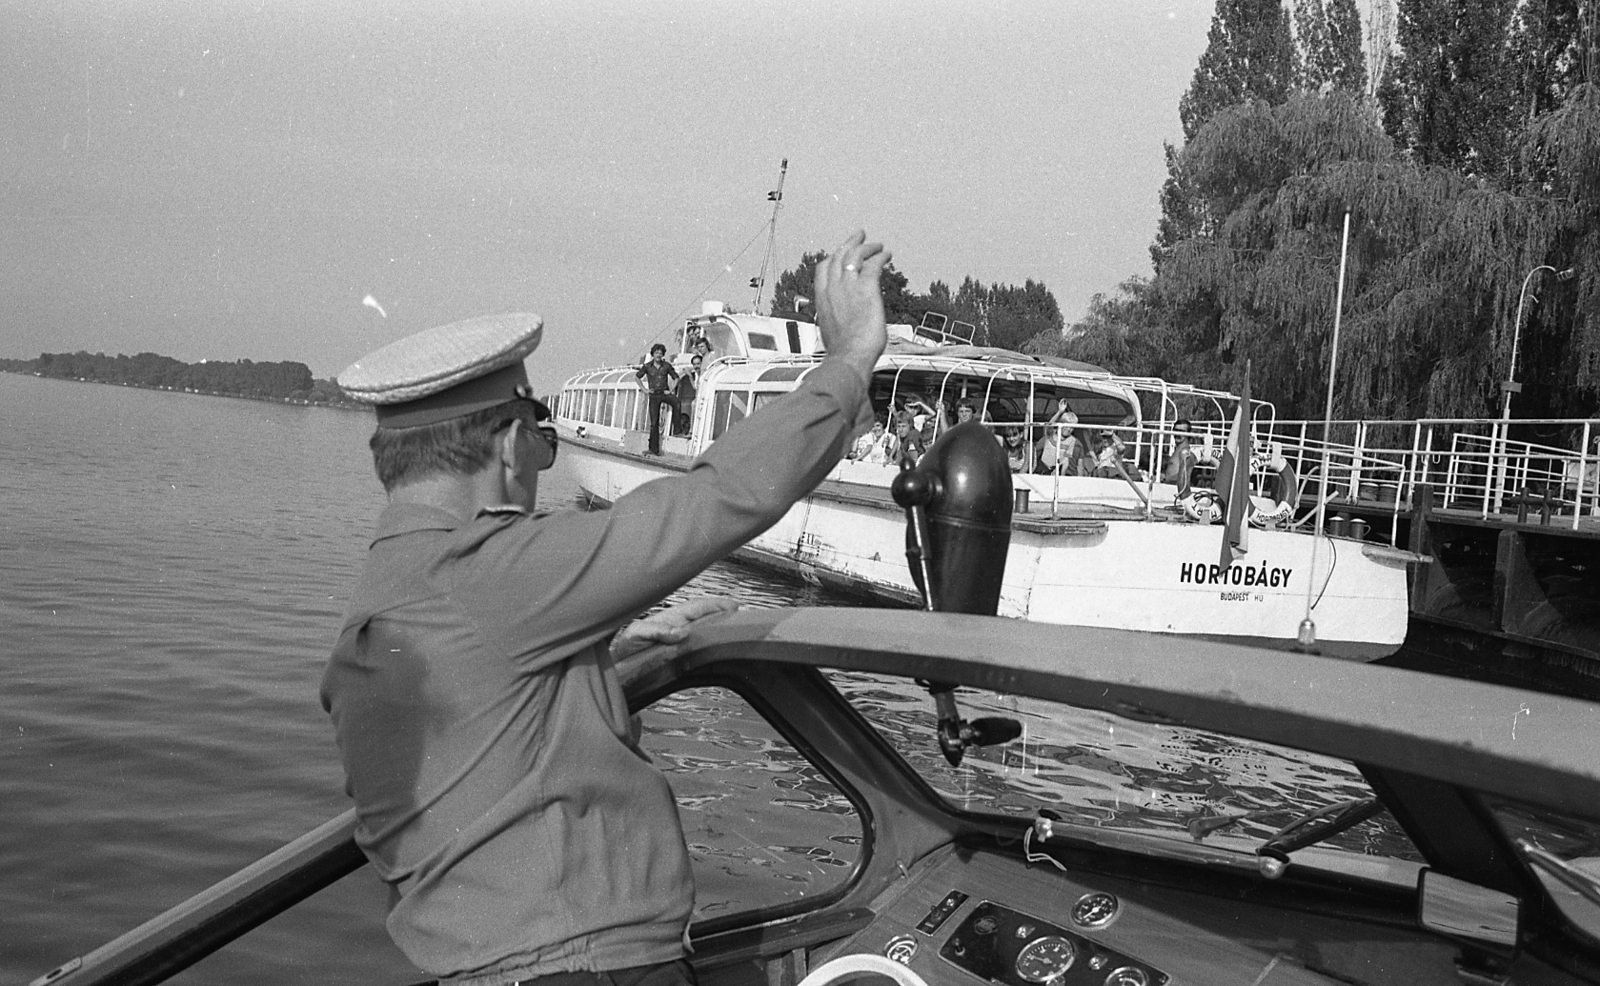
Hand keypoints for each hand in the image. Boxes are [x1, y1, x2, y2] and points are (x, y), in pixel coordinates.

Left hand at [610, 596, 739, 660]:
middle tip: (742, 619)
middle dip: (723, 615)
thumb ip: (654, 630)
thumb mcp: (636, 635)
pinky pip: (697, 647)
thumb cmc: (624, 647)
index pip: (698, 607)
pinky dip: (709, 644)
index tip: (733, 606)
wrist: (615, 665)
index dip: (716, 605)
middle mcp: (676, 627)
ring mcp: (677, 640)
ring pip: (703, 630)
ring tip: (734, 632)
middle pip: (705, 617)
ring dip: (718, 629)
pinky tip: (716, 650)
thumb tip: (680, 632)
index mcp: (670, 618)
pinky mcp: (676, 654)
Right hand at [813, 229, 888, 382]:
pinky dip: (880, 257)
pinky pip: (873, 264)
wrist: (847, 358)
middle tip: (859, 235)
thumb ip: (835, 320)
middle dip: (850, 243)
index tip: (841, 253)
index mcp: (821, 299)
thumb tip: (842, 324)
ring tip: (878, 245)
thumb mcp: (831, 332)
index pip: (824, 268)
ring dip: (867, 247)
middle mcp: (832, 288)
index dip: (834, 257)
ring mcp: (848, 287)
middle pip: (839, 256)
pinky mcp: (866, 288)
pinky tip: (887, 255)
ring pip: (855, 255)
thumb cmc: (842, 353)